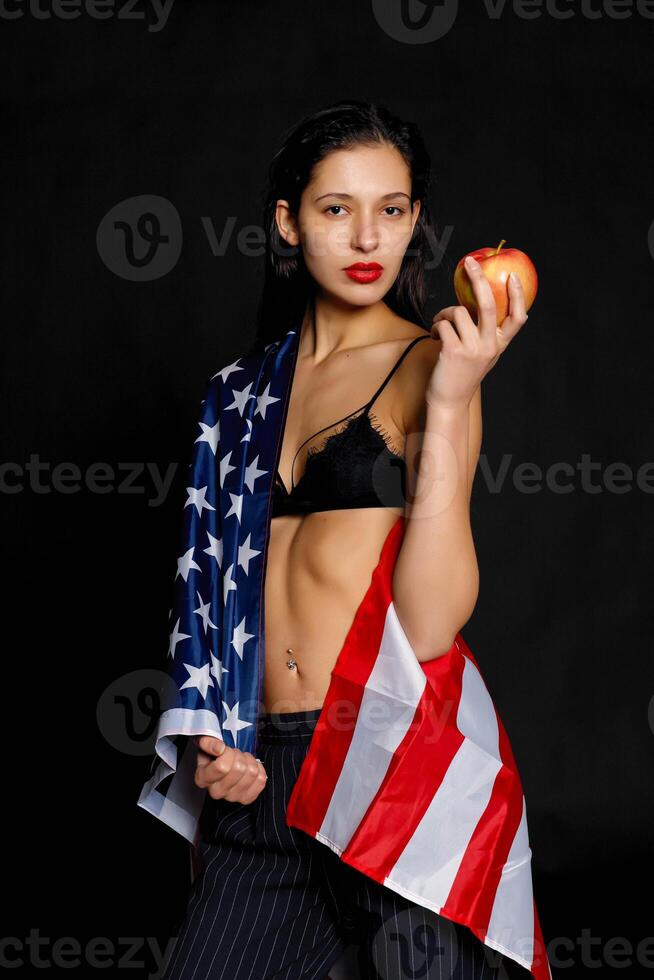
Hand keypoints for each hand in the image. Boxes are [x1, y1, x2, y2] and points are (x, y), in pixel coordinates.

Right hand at [194, 735, 267, 803]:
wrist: (223, 762)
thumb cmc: (214, 754)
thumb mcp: (206, 742)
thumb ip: (208, 741)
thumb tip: (219, 748)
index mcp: (203, 778)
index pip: (221, 767)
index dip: (227, 753)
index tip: (224, 750)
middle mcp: (216, 791)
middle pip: (239, 769)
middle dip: (239, 755)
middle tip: (233, 755)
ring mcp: (232, 797)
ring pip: (251, 773)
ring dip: (249, 761)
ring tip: (241, 760)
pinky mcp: (246, 798)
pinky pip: (261, 780)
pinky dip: (259, 769)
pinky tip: (249, 767)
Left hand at [427, 254, 528, 408]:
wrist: (449, 401)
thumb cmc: (462, 375)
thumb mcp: (482, 355)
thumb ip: (486, 334)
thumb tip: (478, 302)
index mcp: (500, 345)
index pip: (518, 318)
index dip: (518, 295)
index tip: (512, 277)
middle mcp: (490, 346)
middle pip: (488, 304)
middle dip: (478, 278)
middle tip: (470, 262)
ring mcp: (473, 349)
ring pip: (458, 311)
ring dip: (444, 313)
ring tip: (439, 325)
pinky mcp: (454, 351)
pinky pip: (443, 324)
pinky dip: (435, 326)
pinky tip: (434, 336)